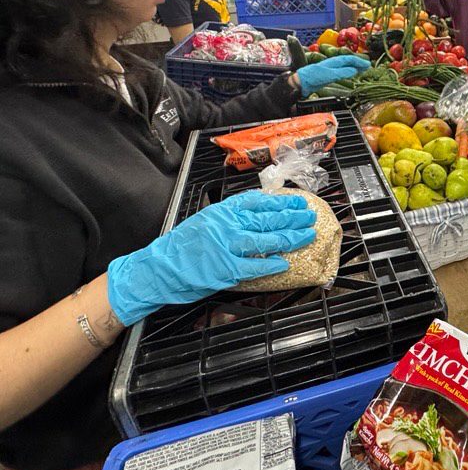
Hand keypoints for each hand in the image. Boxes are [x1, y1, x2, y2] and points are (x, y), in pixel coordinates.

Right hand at [107, 191, 316, 325]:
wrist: (156, 269)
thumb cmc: (180, 247)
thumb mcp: (206, 221)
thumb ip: (230, 218)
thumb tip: (258, 216)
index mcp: (222, 211)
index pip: (258, 201)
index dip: (281, 200)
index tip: (297, 200)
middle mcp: (226, 225)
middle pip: (267, 219)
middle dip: (292, 217)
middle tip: (310, 216)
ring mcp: (227, 247)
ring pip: (266, 240)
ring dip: (290, 238)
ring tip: (307, 235)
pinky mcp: (225, 269)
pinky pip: (255, 266)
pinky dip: (272, 265)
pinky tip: (286, 263)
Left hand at [297, 55, 370, 96]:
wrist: (300, 82)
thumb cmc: (313, 77)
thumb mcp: (329, 75)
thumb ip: (342, 72)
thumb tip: (355, 70)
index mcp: (334, 61)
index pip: (349, 59)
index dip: (359, 61)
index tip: (368, 64)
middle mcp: (333, 64)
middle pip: (348, 61)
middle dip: (358, 63)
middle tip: (367, 66)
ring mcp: (330, 69)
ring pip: (345, 66)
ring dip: (354, 67)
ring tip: (361, 70)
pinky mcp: (327, 75)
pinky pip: (342, 71)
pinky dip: (348, 72)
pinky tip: (349, 75)